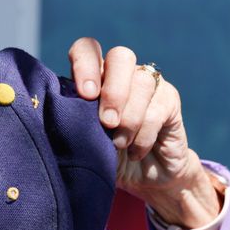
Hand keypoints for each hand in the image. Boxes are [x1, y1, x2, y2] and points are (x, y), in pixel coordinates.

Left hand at [68, 38, 220, 227]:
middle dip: (113, 91)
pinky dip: (143, 135)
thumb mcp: (83, 143)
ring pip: (142, 82)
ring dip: (129, 118)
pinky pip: (157, 109)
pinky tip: (134, 152)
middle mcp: (122, 75)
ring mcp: (148, 84)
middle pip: (120, 57)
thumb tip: (60, 115)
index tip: (85, 94)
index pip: (87, 49)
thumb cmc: (105, 158)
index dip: (85, 64)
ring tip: (118, 144)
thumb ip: (73, 124)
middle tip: (107, 123)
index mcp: (94, 78)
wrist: (141, 180)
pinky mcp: (169, 101)